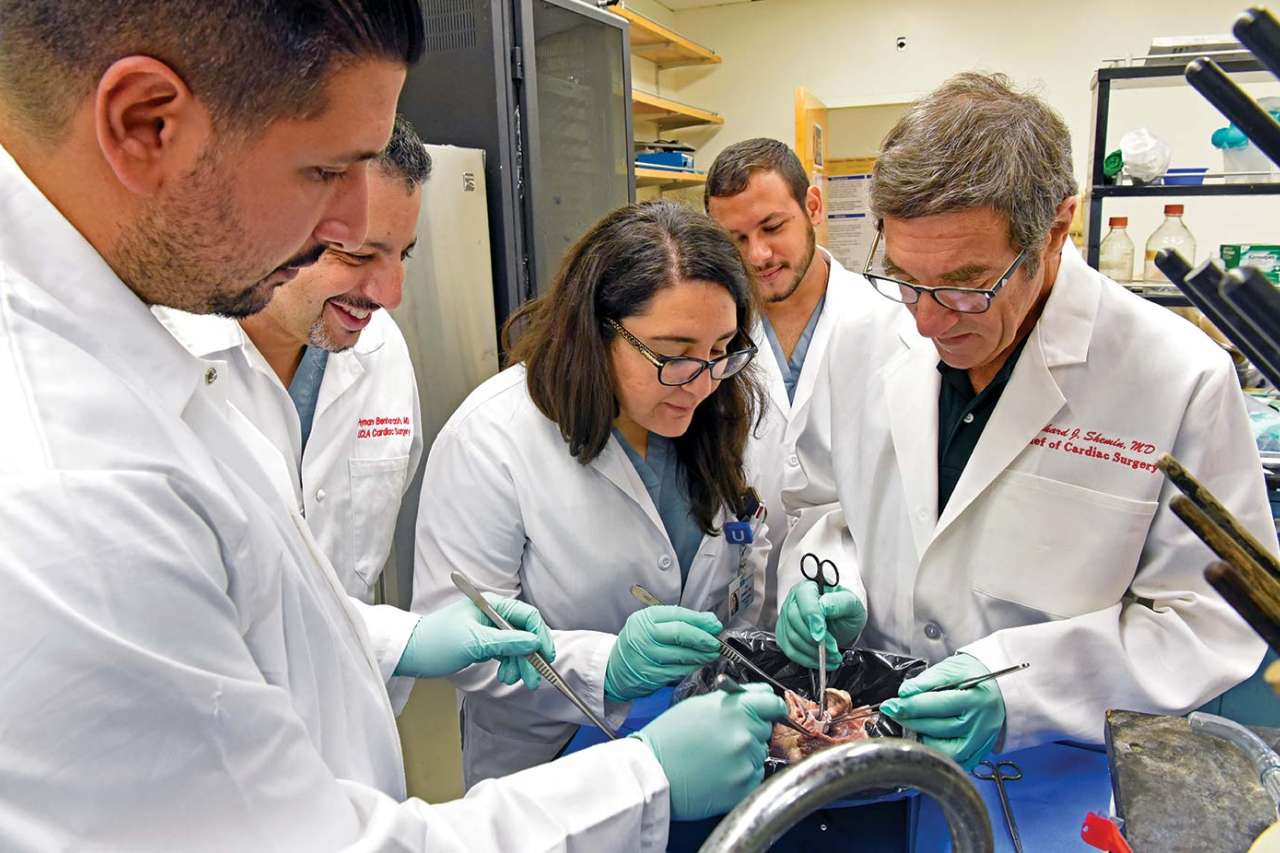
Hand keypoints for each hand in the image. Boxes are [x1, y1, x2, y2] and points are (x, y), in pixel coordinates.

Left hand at [394, 595, 554, 688]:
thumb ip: (507, 642)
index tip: (545, 657)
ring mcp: (489, 630)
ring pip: (517, 646)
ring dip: (519, 664)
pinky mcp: (484, 643)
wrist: (410, 653)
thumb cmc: (436, 642)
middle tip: (533, 679)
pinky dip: (509, 665)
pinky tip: (504, 675)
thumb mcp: (474, 642)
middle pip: (524, 633)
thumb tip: (535, 642)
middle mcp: (493, 614)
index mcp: (492, 605)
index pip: (527, 616)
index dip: (540, 635)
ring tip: (511, 679)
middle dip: (531, 656)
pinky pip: (506, 653)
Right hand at [603, 606, 722, 701]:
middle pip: (680, 633)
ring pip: (681, 655)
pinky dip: (692, 667)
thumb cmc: (637, 643)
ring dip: (701, 655)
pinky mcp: (650, 675)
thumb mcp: (650, 624)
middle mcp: (643, 636)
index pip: (678, 616)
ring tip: (712, 653)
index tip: (714, 624)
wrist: (614, 668)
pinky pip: (678, 671)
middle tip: (715, 642)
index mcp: (645, 619)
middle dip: (703, 637)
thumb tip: (708, 620)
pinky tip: (699, 663)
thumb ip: (677, 620)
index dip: (700, 620)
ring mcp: (646, 657)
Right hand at [633, 683, 785, 820]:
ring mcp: (746, 762)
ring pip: (760, 754)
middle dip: (751, 731)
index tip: (770, 711)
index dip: (772, 706)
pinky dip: (742, 776)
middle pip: (765, 729)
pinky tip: (719, 773)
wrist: (652, 774)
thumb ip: (734, 698)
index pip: (774, 703)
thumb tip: (760, 695)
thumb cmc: (669, 737)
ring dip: (745, 755)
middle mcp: (746, 734)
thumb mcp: (699, 704)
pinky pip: (754, 777)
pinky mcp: (744, 788)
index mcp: (737, 709)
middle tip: (724, 738)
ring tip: (717, 758)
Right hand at [776, 582, 864, 669]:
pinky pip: (790, 650)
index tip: (821, 634)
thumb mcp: (852, 604)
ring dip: (812, 652)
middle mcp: (794, 601)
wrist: (842, 621)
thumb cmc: (846, 610)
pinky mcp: (785, 635)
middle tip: (833, 649)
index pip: (804, 600)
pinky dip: (805, 659)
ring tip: (831, 657)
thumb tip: (824, 606)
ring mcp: (786, 618)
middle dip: (814, 640)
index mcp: (809, 588)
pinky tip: (819, 660)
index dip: (811, 617)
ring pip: (792, 638)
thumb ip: (839, 603)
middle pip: (794, 620)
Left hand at [879, 653, 1004, 769]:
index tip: (891, 703)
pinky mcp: (979, 751)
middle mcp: (980, 723)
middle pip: (937, 727)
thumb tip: (905, 693)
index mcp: (975, 698)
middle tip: (893, 710)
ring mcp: (980, 740)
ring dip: (920, 736)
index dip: (909, 705)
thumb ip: (927, 681)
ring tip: (910, 723)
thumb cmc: (976, 675)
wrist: (1002, 688)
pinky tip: (927, 736)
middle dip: (909, 719)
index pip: (936, 705)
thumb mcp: (952, 668)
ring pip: (943, 748)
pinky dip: (936, 750)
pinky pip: (953, 759)